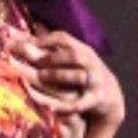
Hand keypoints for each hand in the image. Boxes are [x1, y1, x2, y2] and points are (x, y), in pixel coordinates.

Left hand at [8, 29, 124, 128]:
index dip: (45, 39)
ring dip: (58, 75)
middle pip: (73, 55)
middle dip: (53, 57)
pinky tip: (51, 110)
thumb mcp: (73, 58)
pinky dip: (66, 107)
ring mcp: (94, 81)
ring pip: (78, 76)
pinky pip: (80, 104)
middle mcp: (90, 63)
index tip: (27, 42)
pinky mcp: (95, 99)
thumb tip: (33, 27)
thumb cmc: (84, 73)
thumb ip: (54, 47)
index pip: (64, 38)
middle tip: (33, 60)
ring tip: (41, 76)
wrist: (111, 95)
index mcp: (82, 50)